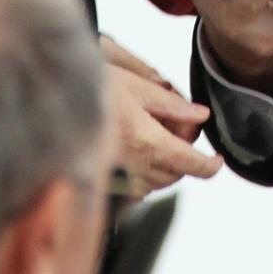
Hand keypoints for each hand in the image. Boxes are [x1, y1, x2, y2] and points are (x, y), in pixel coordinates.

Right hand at [102, 34, 222, 193]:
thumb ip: (172, 105)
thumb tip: (201, 115)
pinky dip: (146, 173)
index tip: (217, 160)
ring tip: (156, 135)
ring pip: (157, 182)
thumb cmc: (90, 87)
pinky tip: (138, 151)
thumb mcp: (137, 87)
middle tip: (178, 129)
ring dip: (166, 166)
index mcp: (147, 140)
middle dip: (185, 156)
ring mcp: (117, 173)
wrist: (55, 96)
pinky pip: (135, 186)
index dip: (210, 166)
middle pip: (176, 174)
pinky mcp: (104, 177)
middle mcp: (134, 163)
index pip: (191, 164)